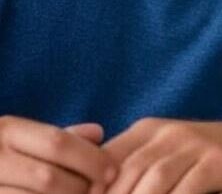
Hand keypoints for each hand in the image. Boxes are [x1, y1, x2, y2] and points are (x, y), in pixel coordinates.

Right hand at [0, 115, 116, 193]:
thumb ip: (61, 138)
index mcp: (7, 131)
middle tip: (100, 193)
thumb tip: (98, 133)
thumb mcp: (26, 138)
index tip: (113, 171)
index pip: (57, 142)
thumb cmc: (6, 156)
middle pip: (47, 177)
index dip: (90, 158)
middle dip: (80, 187)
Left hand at [103, 118, 221, 193]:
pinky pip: (187, 189)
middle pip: (128, 171)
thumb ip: (133, 168)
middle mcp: (168, 133)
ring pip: (155, 180)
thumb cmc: (199, 157)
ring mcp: (194, 145)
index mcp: (147, 130)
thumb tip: (95, 191)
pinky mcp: (216, 161)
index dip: (92, 187)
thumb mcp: (164, 152)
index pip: (107, 158)